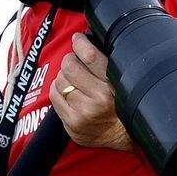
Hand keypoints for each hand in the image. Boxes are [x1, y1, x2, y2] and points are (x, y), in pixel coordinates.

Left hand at [49, 32, 132, 150]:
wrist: (122, 136)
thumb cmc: (122, 103)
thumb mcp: (122, 81)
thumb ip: (106, 63)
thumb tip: (86, 42)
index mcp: (113, 85)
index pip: (89, 56)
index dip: (80, 43)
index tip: (78, 39)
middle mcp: (98, 99)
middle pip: (69, 66)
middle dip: (70, 60)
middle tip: (75, 63)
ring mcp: (82, 113)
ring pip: (59, 80)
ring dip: (64, 77)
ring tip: (74, 81)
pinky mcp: (71, 123)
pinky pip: (54, 96)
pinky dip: (58, 91)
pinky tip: (69, 93)